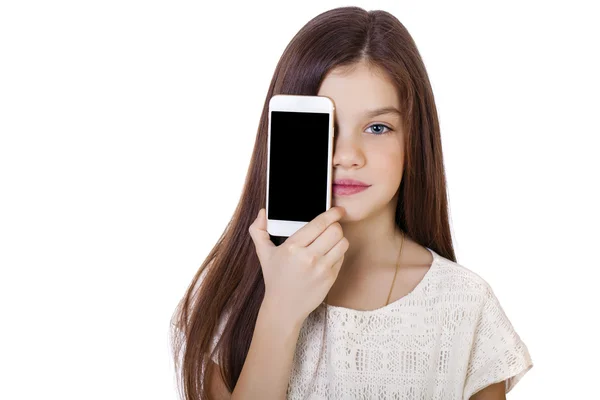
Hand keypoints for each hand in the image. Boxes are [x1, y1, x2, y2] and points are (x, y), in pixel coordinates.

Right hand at [248, 206, 348, 323]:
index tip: (338, 210)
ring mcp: (321, 269)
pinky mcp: (330, 278)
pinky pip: (342, 257)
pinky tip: (328, 254)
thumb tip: (262, 212)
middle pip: (336, 231)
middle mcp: (308, 257)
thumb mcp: (263, 254)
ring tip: (331, 240)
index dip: (332, 214)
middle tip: (331, 227)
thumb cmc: (275, 278)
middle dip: (335, 226)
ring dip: (339, 239)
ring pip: (342, 243)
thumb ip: (258, 231)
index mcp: (292, 247)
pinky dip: (338, 252)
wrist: (284, 307)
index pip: (319, 224)